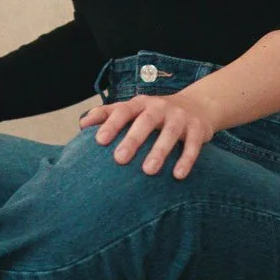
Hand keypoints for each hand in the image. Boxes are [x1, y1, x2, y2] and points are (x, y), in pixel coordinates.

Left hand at [78, 92, 217, 179]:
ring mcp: (179, 117)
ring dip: (159, 151)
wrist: (197, 106)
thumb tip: (82, 124)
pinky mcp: (197, 129)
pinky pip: (192, 144)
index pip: (122, 110)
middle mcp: (159, 107)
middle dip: (132, 139)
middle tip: (119, 159)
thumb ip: (109, 114)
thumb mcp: (134, 110)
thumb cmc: (155, 113)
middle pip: (145, 121)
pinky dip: (186, 159)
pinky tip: (178, 175)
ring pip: (170, 132)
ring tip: (148, 170)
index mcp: (140, 104)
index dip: (111, 124)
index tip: (99, 141)